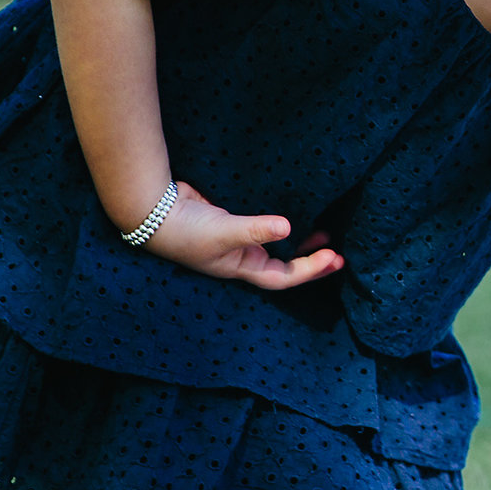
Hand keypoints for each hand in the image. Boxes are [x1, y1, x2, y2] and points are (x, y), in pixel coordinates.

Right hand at [135, 182, 345, 290]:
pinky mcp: (232, 220)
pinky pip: (263, 226)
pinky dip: (279, 222)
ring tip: (324, 232)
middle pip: (284, 266)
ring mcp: (237, 240)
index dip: (310, 270)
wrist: (152, 211)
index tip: (334, 258)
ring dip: (299, 242)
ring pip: (276, 246)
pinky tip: (294, 211)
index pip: (283, 278)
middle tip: (338, 253)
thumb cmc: (184, 230)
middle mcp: (242, 258)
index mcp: (241, 268)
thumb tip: (289, 227)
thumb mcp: (223, 231)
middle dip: (311, 261)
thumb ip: (255, 229)